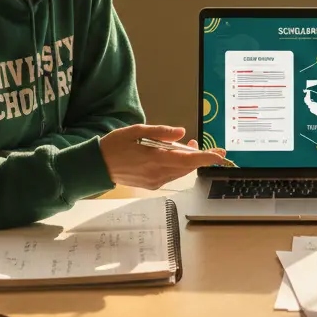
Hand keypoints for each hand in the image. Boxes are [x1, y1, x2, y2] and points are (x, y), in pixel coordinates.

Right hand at [100, 124, 225, 188]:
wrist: (97, 166)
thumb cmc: (116, 145)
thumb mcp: (137, 131)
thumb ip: (161, 132)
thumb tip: (182, 133)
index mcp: (155, 159)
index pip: (188, 160)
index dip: (206, 157)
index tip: (220, 155)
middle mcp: (158, 173)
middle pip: (187, 167)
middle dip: (199, 156)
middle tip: (202, 143)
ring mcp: (155, 181)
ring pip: (180, 172)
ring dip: (187, 160)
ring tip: (187, 145)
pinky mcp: (151, 185)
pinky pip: (171, 175)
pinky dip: (177, 166)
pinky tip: (173, 155)